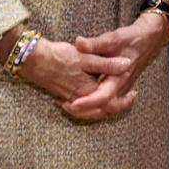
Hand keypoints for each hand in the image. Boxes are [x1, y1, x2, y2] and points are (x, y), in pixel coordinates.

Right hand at [0, 29, 133, 119]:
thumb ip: (107, 64)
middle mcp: (79, 99)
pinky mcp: (65, 94)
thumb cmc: (59, 57)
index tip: (134, 93)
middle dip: (117, 107)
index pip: (110, 104)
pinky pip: (83, 106)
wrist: (33, 59)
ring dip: (105, 107)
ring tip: (118, 98)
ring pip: (92, 111)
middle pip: (102, 111)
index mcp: (87, 91)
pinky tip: (97, 96)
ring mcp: (71, 98)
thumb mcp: (86, 58)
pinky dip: (93, 105)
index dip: (124, 100)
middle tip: (130, 98)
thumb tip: (127, 64)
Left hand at [70, 14, 168, 118]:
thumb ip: (94, 43)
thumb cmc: (130, 39)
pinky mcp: (118, 88)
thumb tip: (78, 43)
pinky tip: (76, 99)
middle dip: (84, 112)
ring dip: (87, 111)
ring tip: (66, 105)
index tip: (72, 103)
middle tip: (65, 105)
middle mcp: (121, 87)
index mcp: (119, 77)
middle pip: (104, 110)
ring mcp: (121, 89)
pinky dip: (92, 106)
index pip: (103, 96)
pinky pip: (106, 104)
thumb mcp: (112, 39)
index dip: (88, 102)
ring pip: (105, 109)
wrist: (146, 40)